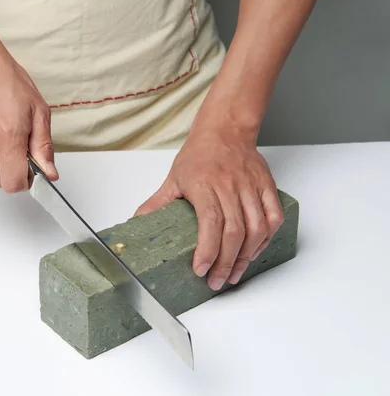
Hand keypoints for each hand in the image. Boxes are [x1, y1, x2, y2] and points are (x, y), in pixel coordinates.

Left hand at [135, 125, 283, 290]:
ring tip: (235, 273)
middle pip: (234, 231)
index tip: (200, 269)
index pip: (210, 222)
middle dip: (226, 262)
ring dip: (247, 256)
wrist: (225, 130)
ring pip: (256, 228)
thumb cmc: (199, 154)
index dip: (208, 250)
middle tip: (217, 281)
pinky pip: (273, 216)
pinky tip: (254, 251)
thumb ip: (157, 203)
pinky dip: (266, 238)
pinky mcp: (267, 186)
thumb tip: (138, 221)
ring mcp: (251, 186)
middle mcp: (230, 186)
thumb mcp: (174, 178)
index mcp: (204, 185)